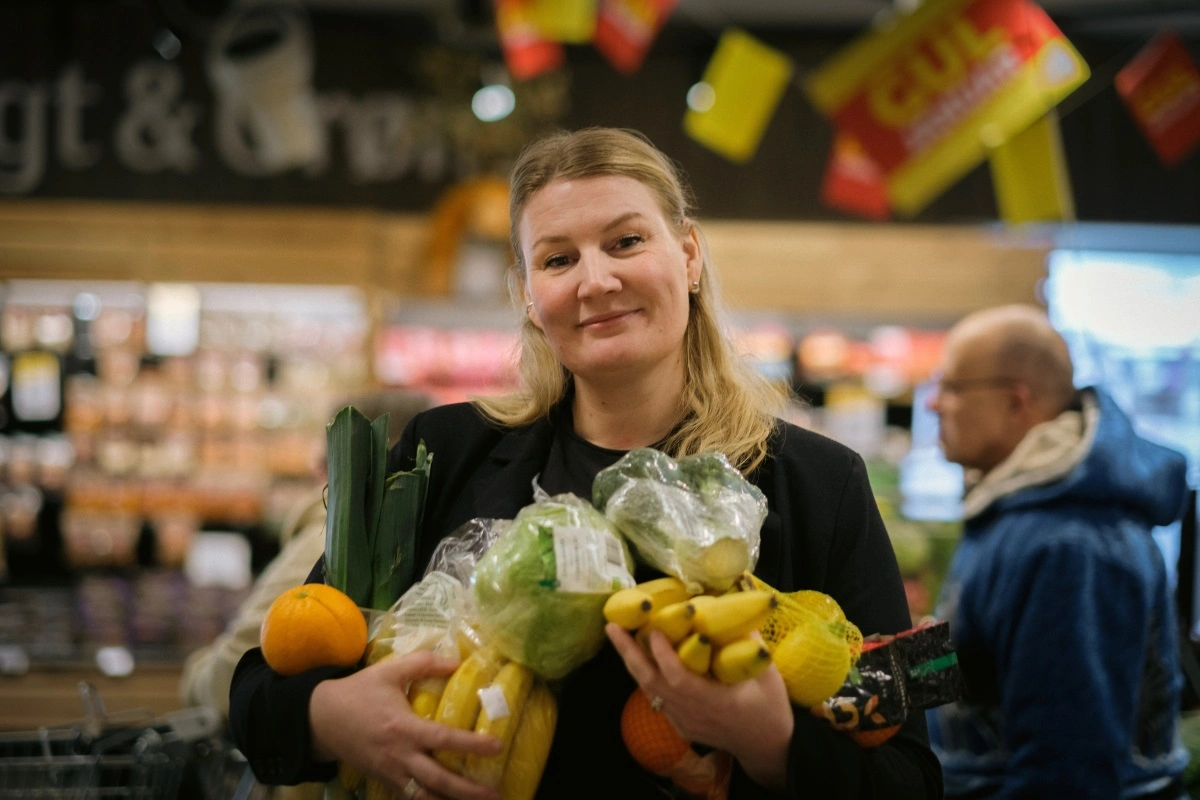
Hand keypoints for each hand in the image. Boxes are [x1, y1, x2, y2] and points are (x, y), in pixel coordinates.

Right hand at [309, 650, 502, 799]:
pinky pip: (408, 798)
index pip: (443, 740)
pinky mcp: (383, 780)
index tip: (497, 747)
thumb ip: (423, 664)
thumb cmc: (358, 692)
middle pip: (438, 780)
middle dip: (467, 791)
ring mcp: (391, 772)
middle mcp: (400, 756)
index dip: (472, 745)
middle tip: (495, 794)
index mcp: (404, 728)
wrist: (320, 719)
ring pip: (423, 797)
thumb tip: (456, 661)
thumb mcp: (389, 671)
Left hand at [606, 623, 792, 790]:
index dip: (663, 655)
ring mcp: (683, 722)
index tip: (653, 630)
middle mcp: (691, 713)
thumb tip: (730, 610)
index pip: (678, 679)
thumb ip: (749, 643)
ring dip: (633, 663)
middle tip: (613, 627)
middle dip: (629, 654)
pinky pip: (657, 699)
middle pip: (651, 683)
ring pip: (649, 691)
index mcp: (713, 701)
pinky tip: (640, 658)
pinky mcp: (681, 725)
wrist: (767, 747)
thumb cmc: (769, 709)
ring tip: (619, 636)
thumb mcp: (767, 674)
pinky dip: (645, 677)